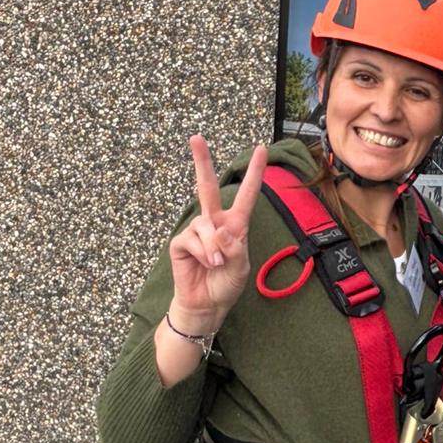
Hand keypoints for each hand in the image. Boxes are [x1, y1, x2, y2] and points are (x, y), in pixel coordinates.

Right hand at [168, 137, 267, 325]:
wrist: (206, 305)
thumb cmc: (226, 285)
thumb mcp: (240, 268)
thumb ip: (234, 249)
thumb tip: (219, 231)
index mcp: (235, 225)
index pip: (247, 195)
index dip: (255, 173)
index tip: (261, 149)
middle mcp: (215, 222)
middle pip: (207, 186)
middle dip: (201, 162)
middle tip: (196, 137)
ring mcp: (197, 231)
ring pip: (204, 225)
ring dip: (213, 247)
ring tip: (216, 264)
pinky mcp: (181, 242)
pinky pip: (192, 240)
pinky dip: (203, 253)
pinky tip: (206, 264)